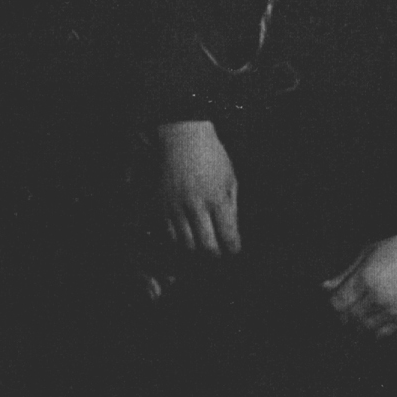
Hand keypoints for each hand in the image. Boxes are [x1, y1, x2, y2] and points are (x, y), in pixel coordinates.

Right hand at [159, 119, 240, 256]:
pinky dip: (180, 242)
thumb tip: (233, 232)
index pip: (228, 235)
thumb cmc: (212, 158)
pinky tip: (188, 239)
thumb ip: (232, 208)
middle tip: (220, 255)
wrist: (182, 140)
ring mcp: (175, 208)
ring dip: (197, 251)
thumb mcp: (231, 179)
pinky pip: (170, 235)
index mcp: (217, 199)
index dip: (233, 249)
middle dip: (215, 256)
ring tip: (204, 249)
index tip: (235, 251)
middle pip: (206, 246)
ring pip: (186, 244)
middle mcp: (195, 206)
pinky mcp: (161, 207)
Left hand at [323, 220, 396, 336]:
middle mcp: (378, 297)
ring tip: (360, 313)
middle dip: (343, 315)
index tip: (337, 300)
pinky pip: (381, 335)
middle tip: (347, 307)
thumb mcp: (367, 254)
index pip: (337, 305)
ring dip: (357, 324)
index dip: (333, 304)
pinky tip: (374, 318)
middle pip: (348, 319)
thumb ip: (344, 274)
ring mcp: (393, 309)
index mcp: (366, 279)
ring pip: (363, 330)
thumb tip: (324, 288)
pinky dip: (373, 331)